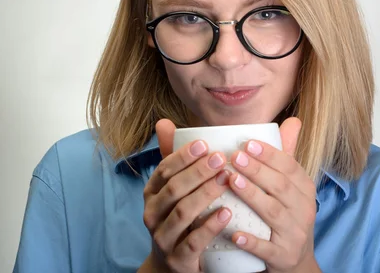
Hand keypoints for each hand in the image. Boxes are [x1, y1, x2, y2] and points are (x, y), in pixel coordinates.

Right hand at [141, 119, 232, 272]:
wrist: (173, 265)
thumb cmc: (179, 217)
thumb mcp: (173, 189)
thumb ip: (173, 158)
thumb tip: (164, 121)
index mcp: (152, 193)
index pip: (164, 169)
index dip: (183, 156)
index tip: (205, 143)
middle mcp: (152, 214)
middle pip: (174, 189)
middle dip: (197, 172)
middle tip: (221, 159)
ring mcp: (163, 237)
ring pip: (182, 212)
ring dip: (205, 194)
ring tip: (227, 180)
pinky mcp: (178, 258)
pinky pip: (193, 241)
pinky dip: (210, 226)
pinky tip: (227, 213)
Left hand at [227, 117, 319, 272]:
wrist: (296, 262)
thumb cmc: (288, 216)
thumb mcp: (292, 187)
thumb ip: (287, 156)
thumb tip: (292, 120)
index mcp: (305, 190)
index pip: (290, 167)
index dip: (269, 154)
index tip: (246, 143)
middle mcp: (304, 210)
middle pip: (281, 187)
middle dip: (257, 170)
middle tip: (234, 157)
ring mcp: (295, 235)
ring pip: (273, 213)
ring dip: (252, 196)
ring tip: (232, 181)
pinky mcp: (283, 257)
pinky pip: (267, 249)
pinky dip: (251, 241)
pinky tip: (234, 233)